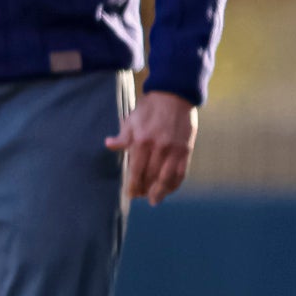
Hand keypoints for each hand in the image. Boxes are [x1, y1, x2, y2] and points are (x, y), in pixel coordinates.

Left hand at [107, 89, 196, 205]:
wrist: (174, 96)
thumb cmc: (149, 108)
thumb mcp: (131, 120)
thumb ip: (122, 137)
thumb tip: (109, 145)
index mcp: (142, 141)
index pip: (136, 170)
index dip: (133, 185)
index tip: (130, 194)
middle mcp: (159, 148)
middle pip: (151, 176)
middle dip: (145, 189)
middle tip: (140, 197)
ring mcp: (174, 150)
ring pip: (168, 177)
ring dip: (160, 191)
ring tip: (154, 200)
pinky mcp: (186, 149)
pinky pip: (182, 171)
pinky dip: (175, 183)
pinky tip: (170, 189)